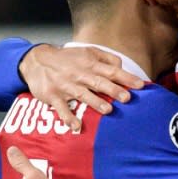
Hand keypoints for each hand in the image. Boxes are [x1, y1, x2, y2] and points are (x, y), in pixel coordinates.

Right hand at [20, 44, 144, 128]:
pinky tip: (75, 126)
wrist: (37, 60)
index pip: (112, 71)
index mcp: (90, 64)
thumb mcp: (88, 52)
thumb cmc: (67, 59)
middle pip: (99, 82)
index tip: (140, 85)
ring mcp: (66, 86)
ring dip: (95, 102)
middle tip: (127, 98)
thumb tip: (123, 67)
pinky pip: (61, 108)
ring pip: (82, 94)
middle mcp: (79, 74)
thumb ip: (107, 58)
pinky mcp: (53, 96)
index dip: (126, 78)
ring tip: (108, 110)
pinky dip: (67, 117)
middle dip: (113, 90)